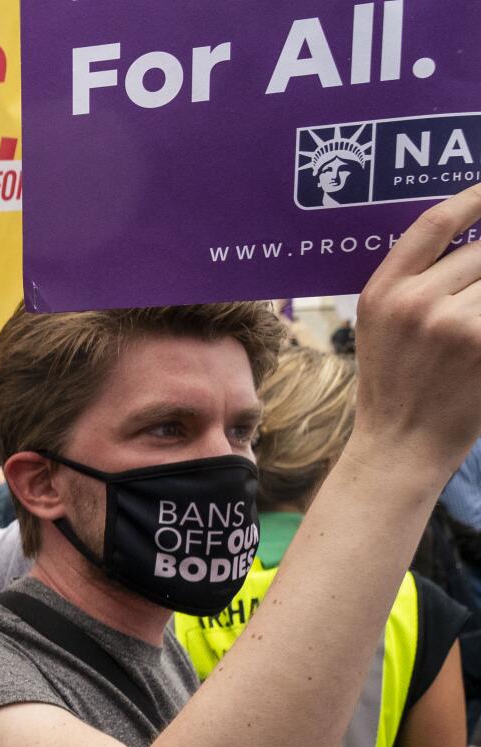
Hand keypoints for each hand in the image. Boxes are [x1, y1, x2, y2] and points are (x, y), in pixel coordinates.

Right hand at [351, 183, 480, 479]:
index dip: (475, 196)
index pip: (437, 222)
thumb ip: (415, 279)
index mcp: (383, 291)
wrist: (402, 445)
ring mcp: (456, 325)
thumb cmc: (394, 383)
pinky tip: (480, 340)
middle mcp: (417, 303)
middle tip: (475, 294)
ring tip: (471, 322)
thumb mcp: (380, 323)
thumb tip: (472, 238)